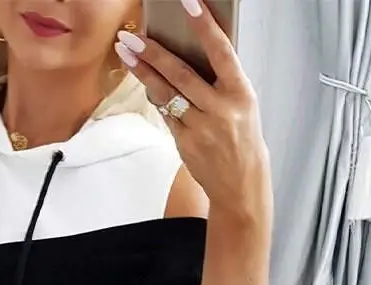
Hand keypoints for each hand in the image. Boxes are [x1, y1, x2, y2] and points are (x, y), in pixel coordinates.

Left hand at [115, 0, 272, 223]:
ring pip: (167, 94)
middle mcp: (221, 109)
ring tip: (126, 52)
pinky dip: (154, 95)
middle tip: (133, 36)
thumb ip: (221, 80)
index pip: (221, 51)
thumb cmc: (243, 137)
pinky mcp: (185, 142)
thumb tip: (193, 51)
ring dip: (144, 71)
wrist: (241, 181)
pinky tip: (143, 79)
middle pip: (182, 74)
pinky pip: (165, 113)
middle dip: (155, 53)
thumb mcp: (243, 103)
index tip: (188, 2)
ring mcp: (201, 127)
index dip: (204, 25)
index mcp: (240, 92)